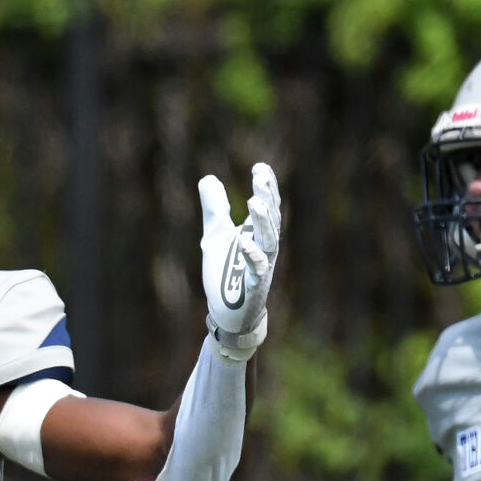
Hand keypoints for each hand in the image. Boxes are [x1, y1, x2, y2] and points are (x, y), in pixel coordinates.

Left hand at [198, 162, 280, 360]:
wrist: (225, 313)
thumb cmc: (224, 274)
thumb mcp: (215, 236)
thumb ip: (214, 209)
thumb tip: (209, 178)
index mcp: (256, 233)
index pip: (267, 205)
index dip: (266, 186)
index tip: (260, 166)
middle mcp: (263, 247)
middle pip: (271, 218)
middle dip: (267, 196)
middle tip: (260, 176)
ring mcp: (261, 266)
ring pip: (270, 240)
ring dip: (263, 221)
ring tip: (254, 201)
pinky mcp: (253, 285)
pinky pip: (257, 268)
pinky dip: (251, 254)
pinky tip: (242, 240)